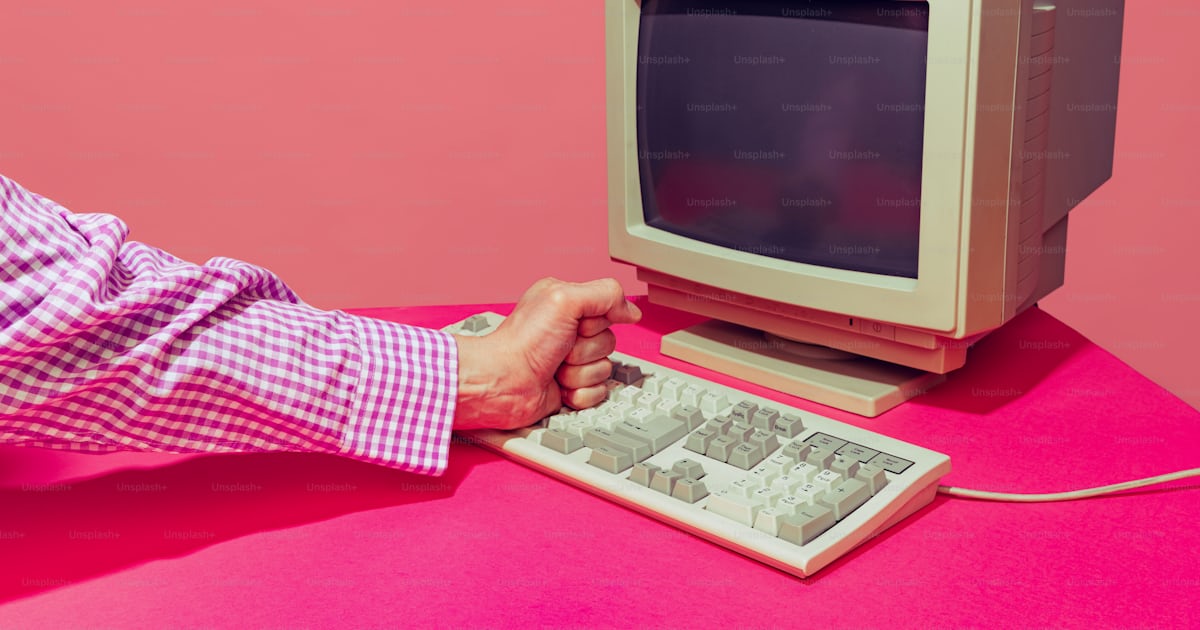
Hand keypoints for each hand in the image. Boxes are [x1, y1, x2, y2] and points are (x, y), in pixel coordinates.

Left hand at [452, 277, 641, 430]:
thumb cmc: (522, 342)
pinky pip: (597, 393)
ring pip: (604, 370)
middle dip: (586, 351)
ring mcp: (570, 361)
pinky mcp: (570, 387)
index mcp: (566, 304)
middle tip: (561, 350)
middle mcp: (568, 331)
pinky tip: (558, 388)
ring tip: (555, 370)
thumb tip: (631, 311)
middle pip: (609, 343)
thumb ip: (606, 295)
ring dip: (580, 374)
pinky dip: (579, 393)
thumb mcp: (565, 299)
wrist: (502, 383)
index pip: (609, 311)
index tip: (575, 324)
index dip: (595, 322)